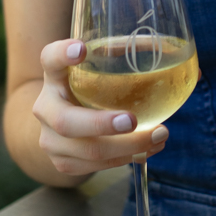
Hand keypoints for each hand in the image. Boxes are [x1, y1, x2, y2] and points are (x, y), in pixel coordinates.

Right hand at [32, 39, 168, 176]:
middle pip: (66, 121)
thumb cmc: (88, 88)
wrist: (61, 123)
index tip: (81, 49)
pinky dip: (126, 158)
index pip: (50, 58)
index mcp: (54, 74)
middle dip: (101, 124)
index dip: (62, 53)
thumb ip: (121, 57)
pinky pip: (95, 166)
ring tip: (159, 135)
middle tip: (132, 120)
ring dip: (128, 146)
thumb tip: (169, 55)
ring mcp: (50, 139)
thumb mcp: (94, 68)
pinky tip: (149, 149)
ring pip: (87, 150)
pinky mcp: (63, 162)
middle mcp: (46, 107)